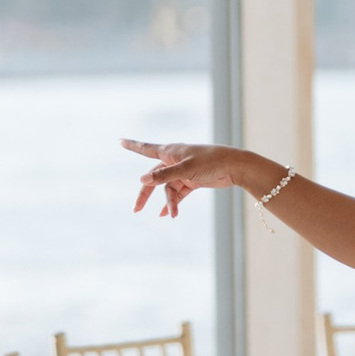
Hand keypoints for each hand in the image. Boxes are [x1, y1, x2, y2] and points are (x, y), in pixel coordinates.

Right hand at [123, 139, 259, 219]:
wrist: (234, 167)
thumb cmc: (210, 162)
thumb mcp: (185, 169)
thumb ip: (163, 175)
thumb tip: (142, 179)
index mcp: (170, 152)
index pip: (146, 149)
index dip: (133, 146)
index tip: (120, 141)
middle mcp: (174, 160)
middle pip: (154, 177)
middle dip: (145, 193)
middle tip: (135, 209)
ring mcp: (183, 171)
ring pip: (168, 188)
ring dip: (168, 202)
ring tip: (170, 214)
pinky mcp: (192, 180)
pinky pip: (178, 193)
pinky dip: (174, 202)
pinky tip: (169, 214)